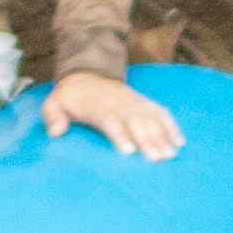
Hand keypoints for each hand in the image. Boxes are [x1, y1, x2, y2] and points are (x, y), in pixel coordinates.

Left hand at [42, 71, 184, 159]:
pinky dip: (171, 125)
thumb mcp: (54, 103)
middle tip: (157, 159)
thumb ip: (52, 116)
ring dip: (162, 135)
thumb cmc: (70, 97)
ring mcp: (134, 102)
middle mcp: (119, 104)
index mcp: (96, 106)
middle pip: (135, 121)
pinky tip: (180, 141)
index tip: (128, 151)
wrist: (87, 73)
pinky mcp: (144, 102)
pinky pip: (160, 112)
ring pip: (151, 118)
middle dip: (147, 139)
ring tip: (171, 154)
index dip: (119, 135)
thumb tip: (56, 132)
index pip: (110, 120)